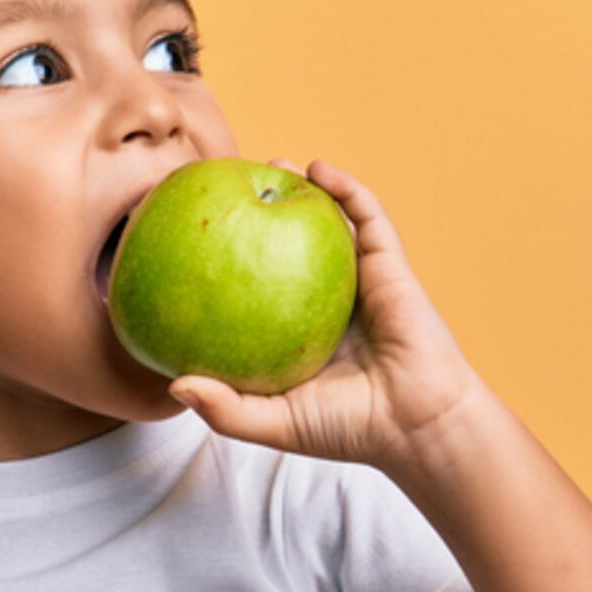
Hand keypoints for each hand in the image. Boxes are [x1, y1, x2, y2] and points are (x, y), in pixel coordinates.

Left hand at [169, 157, 485, 469]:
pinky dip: (347, 188)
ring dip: (303, 188)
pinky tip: (318, 168)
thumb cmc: (348, 429)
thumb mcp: (273, 423)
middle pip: (290, 247)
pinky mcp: (389, 267)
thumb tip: (174, 384)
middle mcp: (327, 302)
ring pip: (329, 224)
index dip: (232, 261)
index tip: (197, 238)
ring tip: (271, 162)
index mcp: (298, 332)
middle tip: (228, 189)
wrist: (416, 425)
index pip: (259, 287)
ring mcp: (360, 281)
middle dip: (262, 214)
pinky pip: (368, 218)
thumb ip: (224, 409)